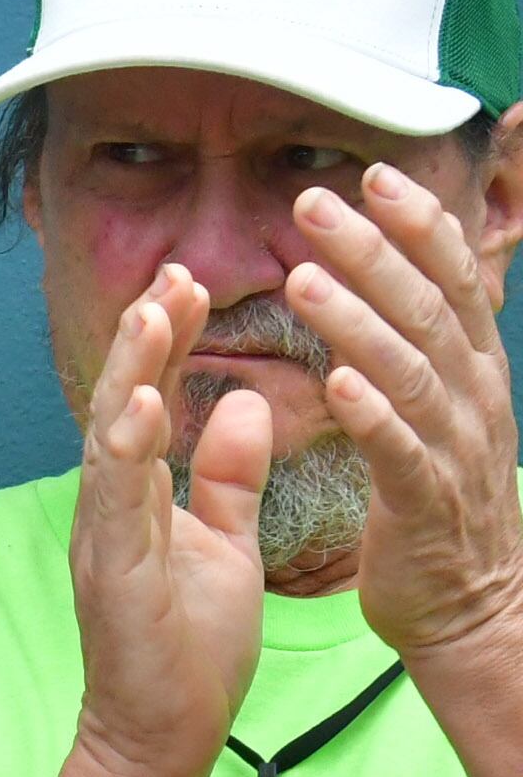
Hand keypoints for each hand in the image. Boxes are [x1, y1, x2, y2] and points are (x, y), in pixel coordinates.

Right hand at [67, 264, 268, 776]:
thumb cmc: (189, 651)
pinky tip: (142, 403)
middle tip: (173, 273)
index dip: (165, 341)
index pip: (146, 400)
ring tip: (153, 312)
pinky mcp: (112, 575)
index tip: (190, 281)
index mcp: (135, 498)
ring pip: (109, 438)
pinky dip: (126, 448)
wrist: (161, 738)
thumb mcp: (228, 545)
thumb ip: (230, 478)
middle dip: (145, 336)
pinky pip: (115, 500)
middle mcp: (108, 508)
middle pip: (119, 402)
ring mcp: (103, 539)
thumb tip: (247, 403)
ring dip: (130, 372)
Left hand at [288, 165, 522, 659]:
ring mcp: (454, 448)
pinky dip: (371, 414)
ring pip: (408, 371)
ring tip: (304, 279)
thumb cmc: (439, 498)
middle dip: (373, 251)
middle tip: (314, 202)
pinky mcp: (426, 503)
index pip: (449, 280)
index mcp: (470, 371)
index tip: (374, 174)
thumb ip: (422, 347)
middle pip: (424, 309)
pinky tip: (337, 383)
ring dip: (357, 322)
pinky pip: (400, 452)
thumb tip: (403, 277)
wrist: (470, 602)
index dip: (417, 225)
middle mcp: (472, 398)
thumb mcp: (439, 408)